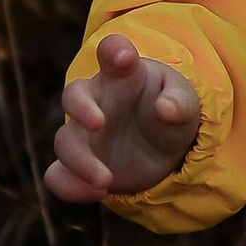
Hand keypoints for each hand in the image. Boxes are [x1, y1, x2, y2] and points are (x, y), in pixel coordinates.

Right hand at [46, 34, 201, 200]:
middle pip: (74, 94)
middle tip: (99, 123)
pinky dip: (70, 187)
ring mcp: (84, 134)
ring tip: (106, 181)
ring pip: (65, 141)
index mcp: (124, 74)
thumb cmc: (171, 112)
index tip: (124, 57)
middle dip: (81, 108)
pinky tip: (96, 194)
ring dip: (81, 162)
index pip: (112, 51)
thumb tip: (164, 108)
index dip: (113, 50)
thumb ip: (179, 103)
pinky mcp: (79, 165)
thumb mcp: (186, 106)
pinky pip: (59, 175)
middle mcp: (97, 100)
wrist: (165, 150)